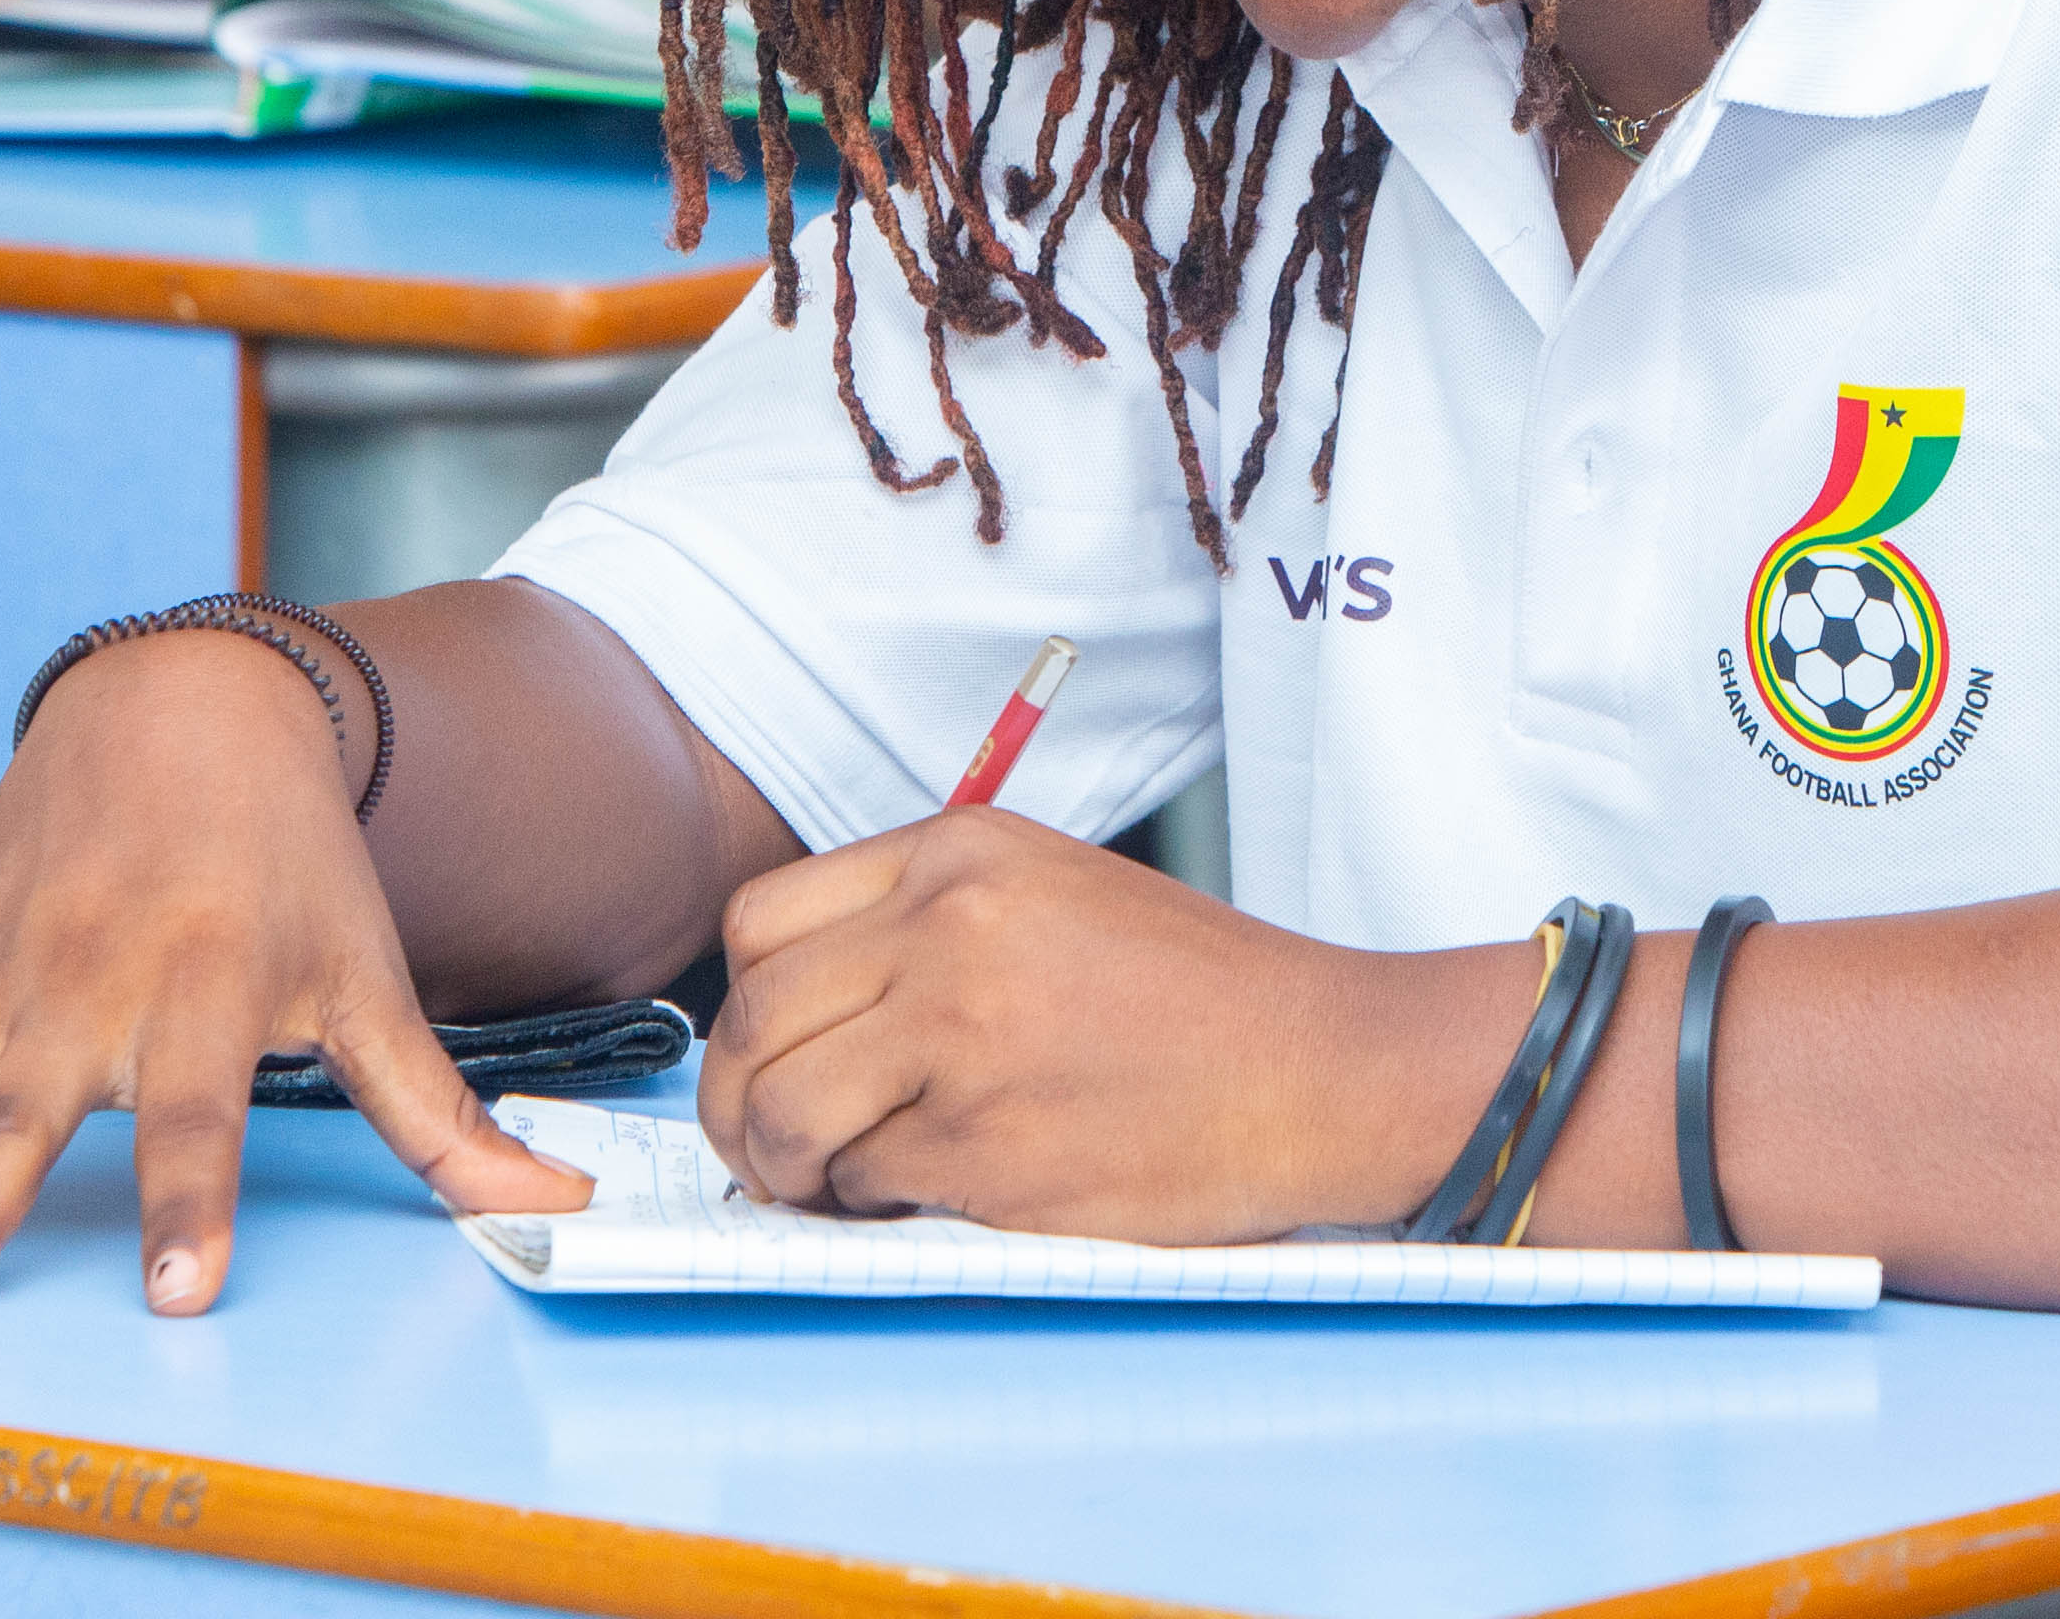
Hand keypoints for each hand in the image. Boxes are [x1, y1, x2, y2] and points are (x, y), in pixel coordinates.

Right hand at [0, 629, 583, 1314]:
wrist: (183, 701)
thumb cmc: (291, 858)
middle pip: (25, 1116)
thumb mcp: (371, 974)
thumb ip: (441, 1111)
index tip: (180, 1293)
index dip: (194, 1204)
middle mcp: (88, 988)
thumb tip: (550, 1203)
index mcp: (207, 989)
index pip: (205, 1117)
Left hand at [703, 806, 1493, 1240]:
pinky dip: (876, 1207)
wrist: (1320, 1066)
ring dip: (788, 1167)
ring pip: (785, 1114)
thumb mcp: (1050, 891)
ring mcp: (962, 1042)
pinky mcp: (986, 1150)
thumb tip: (795, 1013)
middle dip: (739, 1101)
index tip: (771, 1050)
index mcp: (959, 852)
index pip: (763, 925)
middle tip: (767, 1145)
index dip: (748, 1005)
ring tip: (834, 1183)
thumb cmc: (1196, 993)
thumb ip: (924, 921)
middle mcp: (947, 932)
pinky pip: (867, 1188)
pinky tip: (931, 1197)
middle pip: (752, 1023)